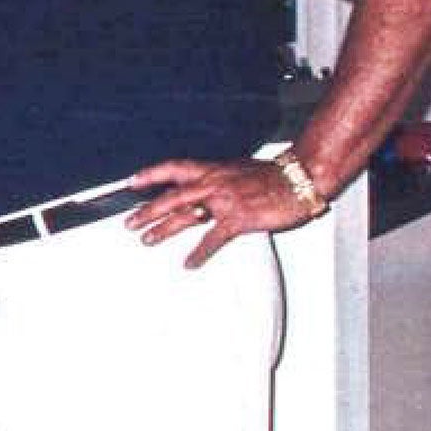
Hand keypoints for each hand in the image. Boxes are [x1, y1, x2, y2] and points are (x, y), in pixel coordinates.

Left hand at [126, 156, 314, 268]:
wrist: (300, 177)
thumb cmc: (274, 176)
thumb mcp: (238, 170)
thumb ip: (218, 180)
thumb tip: (204, 191)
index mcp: (213, 170)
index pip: (174, 168)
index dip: (151, 174)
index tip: (132, 182)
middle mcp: (214, 182)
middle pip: (171, 196)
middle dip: (148, 210)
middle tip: (130, 223)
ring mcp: (225, 200)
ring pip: (185, 215)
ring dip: (164, 229)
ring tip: (148, 240)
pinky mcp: (239, 218)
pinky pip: (213, 238)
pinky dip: (199, 252)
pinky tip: (189, 262)